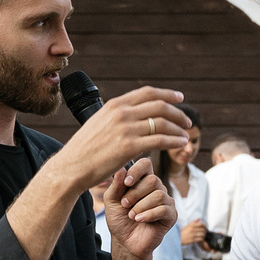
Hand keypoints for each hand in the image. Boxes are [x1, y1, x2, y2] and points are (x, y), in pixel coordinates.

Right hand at [55, 86, 189, 193]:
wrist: (72, 167)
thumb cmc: (84, 150)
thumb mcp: (99, 123)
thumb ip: (116, 117)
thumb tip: (132, 115)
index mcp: (114, 104)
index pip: (148, 92)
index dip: (167, 94)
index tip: (179, 98)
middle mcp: (121, 113)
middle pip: (159, 105)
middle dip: (178, 112)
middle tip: (187, 121)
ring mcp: (126, 129)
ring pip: (163, 123)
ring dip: (178, 128)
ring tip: (186, 135)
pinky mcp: (129, 146)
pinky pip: (160, 140)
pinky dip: (174, 141)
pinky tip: (180, 143)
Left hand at [99, 161, 173, 259]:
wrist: (125, 242)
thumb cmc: (119, 219)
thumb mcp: (112, 201)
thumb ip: (116, 185)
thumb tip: (121, 169)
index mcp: (142, 181)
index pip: (146, 164)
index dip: (137, 170)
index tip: (126, 182)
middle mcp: (156, 188)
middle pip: (153, 180)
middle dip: (136, 193)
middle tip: (125, 204)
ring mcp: (166, 201)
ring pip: (159, 195)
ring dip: (141, 206)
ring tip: (131, 215)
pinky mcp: (171, 215)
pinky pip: (164, 209)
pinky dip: (148, 215)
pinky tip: (139, 220)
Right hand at [179, 217, 207, 247]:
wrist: (178, 238)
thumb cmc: (182, 232)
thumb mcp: (187, 225)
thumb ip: (194, 222)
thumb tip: (199, 218)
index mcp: (191, 225)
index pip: (201, 224)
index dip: (204, 226)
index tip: (205, 227)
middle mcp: (192, 229)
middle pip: (203, 229)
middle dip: (205, 231)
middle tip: (204, 232)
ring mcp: (193, 235)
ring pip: (202, 234)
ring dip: (203, 235)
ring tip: (202, 236)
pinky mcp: (193, 240)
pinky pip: (200, 239)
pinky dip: (201, 239)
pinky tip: (200, 239)